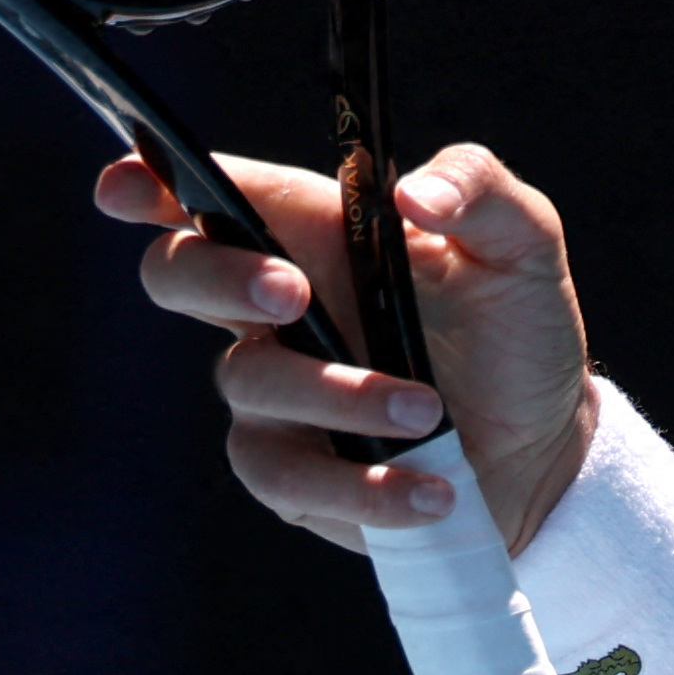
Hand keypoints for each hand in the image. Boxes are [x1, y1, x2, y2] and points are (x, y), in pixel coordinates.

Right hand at [99, 141, 600, 554]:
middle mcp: (278, 308)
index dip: (148, 184)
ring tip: (428, 411)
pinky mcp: (292, 472)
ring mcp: (275, 391)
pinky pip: (288, 478)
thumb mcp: (524, 248)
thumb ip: (481, 191)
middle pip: (178, 274)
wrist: (547, 446)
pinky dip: (363, 488)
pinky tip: (431, 490)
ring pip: (248, 381)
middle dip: (219, 277)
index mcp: (316, 235)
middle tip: (293, 294)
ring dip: (339, 397)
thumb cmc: (517, 332)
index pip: (211, 195)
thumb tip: (413, 192)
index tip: (127, 185)